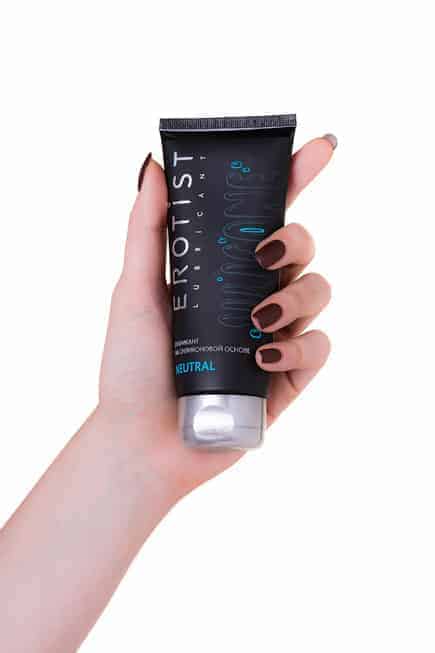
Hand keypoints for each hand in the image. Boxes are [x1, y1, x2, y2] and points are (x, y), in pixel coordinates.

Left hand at [98, 136, 335, 499]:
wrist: (143, 441)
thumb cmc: (133, 367)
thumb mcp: (132, 291)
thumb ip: (145, 230)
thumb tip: (152, 165)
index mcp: (221, 268)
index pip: (264, 213)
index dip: (295, 177)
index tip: (319, 147)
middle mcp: (253, 293)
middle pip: (301, 245)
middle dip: (295, 239)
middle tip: (264, 253)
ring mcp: (275, 333)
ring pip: (318, 291)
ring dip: (295, 298)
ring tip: (257, 321)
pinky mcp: (290, 375)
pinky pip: (319, 347)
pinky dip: (298, 349)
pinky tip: (265, 360)